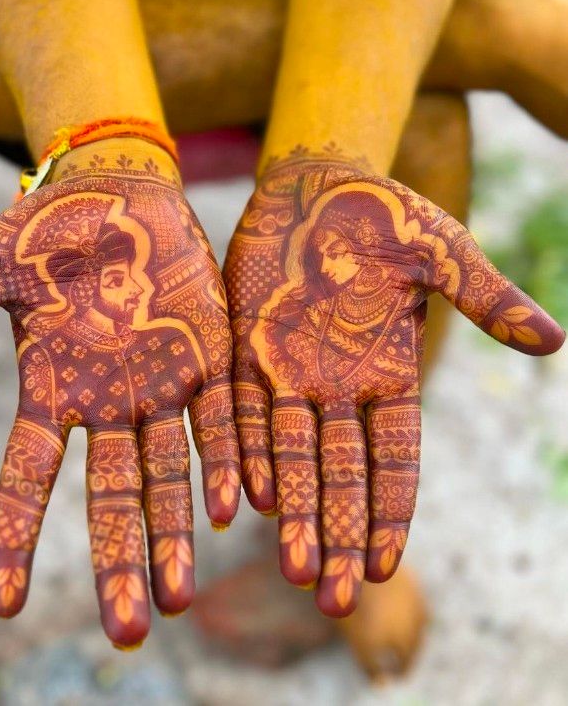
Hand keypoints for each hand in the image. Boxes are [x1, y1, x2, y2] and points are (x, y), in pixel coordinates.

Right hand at [0, 139, 240, 647]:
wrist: (119, 191)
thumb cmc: (48, 227)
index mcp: (51, 388)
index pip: (26, 477)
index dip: (14, 537)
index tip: (4, 603)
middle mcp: (107, 402)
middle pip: (111, 495)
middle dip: (118, 559)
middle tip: (129, 630)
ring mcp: (160, 384)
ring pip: (170, 472)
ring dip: (177, 532)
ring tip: (180, 597)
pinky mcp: (206, 356)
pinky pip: (217, 419)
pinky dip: (226, 462)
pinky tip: (237, 509)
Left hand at [224, 146, 563, 616]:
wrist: (316, 183)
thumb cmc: (386, 216)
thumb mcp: (443, 254)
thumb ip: (486, 299)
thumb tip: (555, 342)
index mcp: (390, 372)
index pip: (393, 459)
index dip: (391, 510)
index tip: (385, 564)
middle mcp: (338, 385)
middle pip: (341, 474)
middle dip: (339, 534)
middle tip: (333, 598)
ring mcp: (290, 369)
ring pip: (291, 455)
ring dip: (292, 511)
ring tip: (294, 569)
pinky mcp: (247, 347)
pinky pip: (245, 410)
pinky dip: (247, 452)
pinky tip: (247, 498)